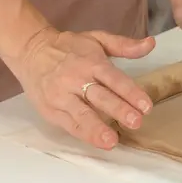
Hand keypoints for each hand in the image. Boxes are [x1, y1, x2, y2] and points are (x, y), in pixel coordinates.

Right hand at [14, 27, 155, 149]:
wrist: (30, 50)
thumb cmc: (69, 47)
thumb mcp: (97, 39)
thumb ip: (124, 45)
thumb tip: (150, 44)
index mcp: (91, 62)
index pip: (114, 79)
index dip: (131, 92)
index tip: (147, 106)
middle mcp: (76, 79)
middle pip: (100, 97)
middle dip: (118, 110)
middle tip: (136, 122)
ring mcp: (62, 96)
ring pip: (82, 114)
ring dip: (97, 128)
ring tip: (112, 141)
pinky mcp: (51, 110)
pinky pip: (69, 124)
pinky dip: (83, 134)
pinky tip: (97, 142)